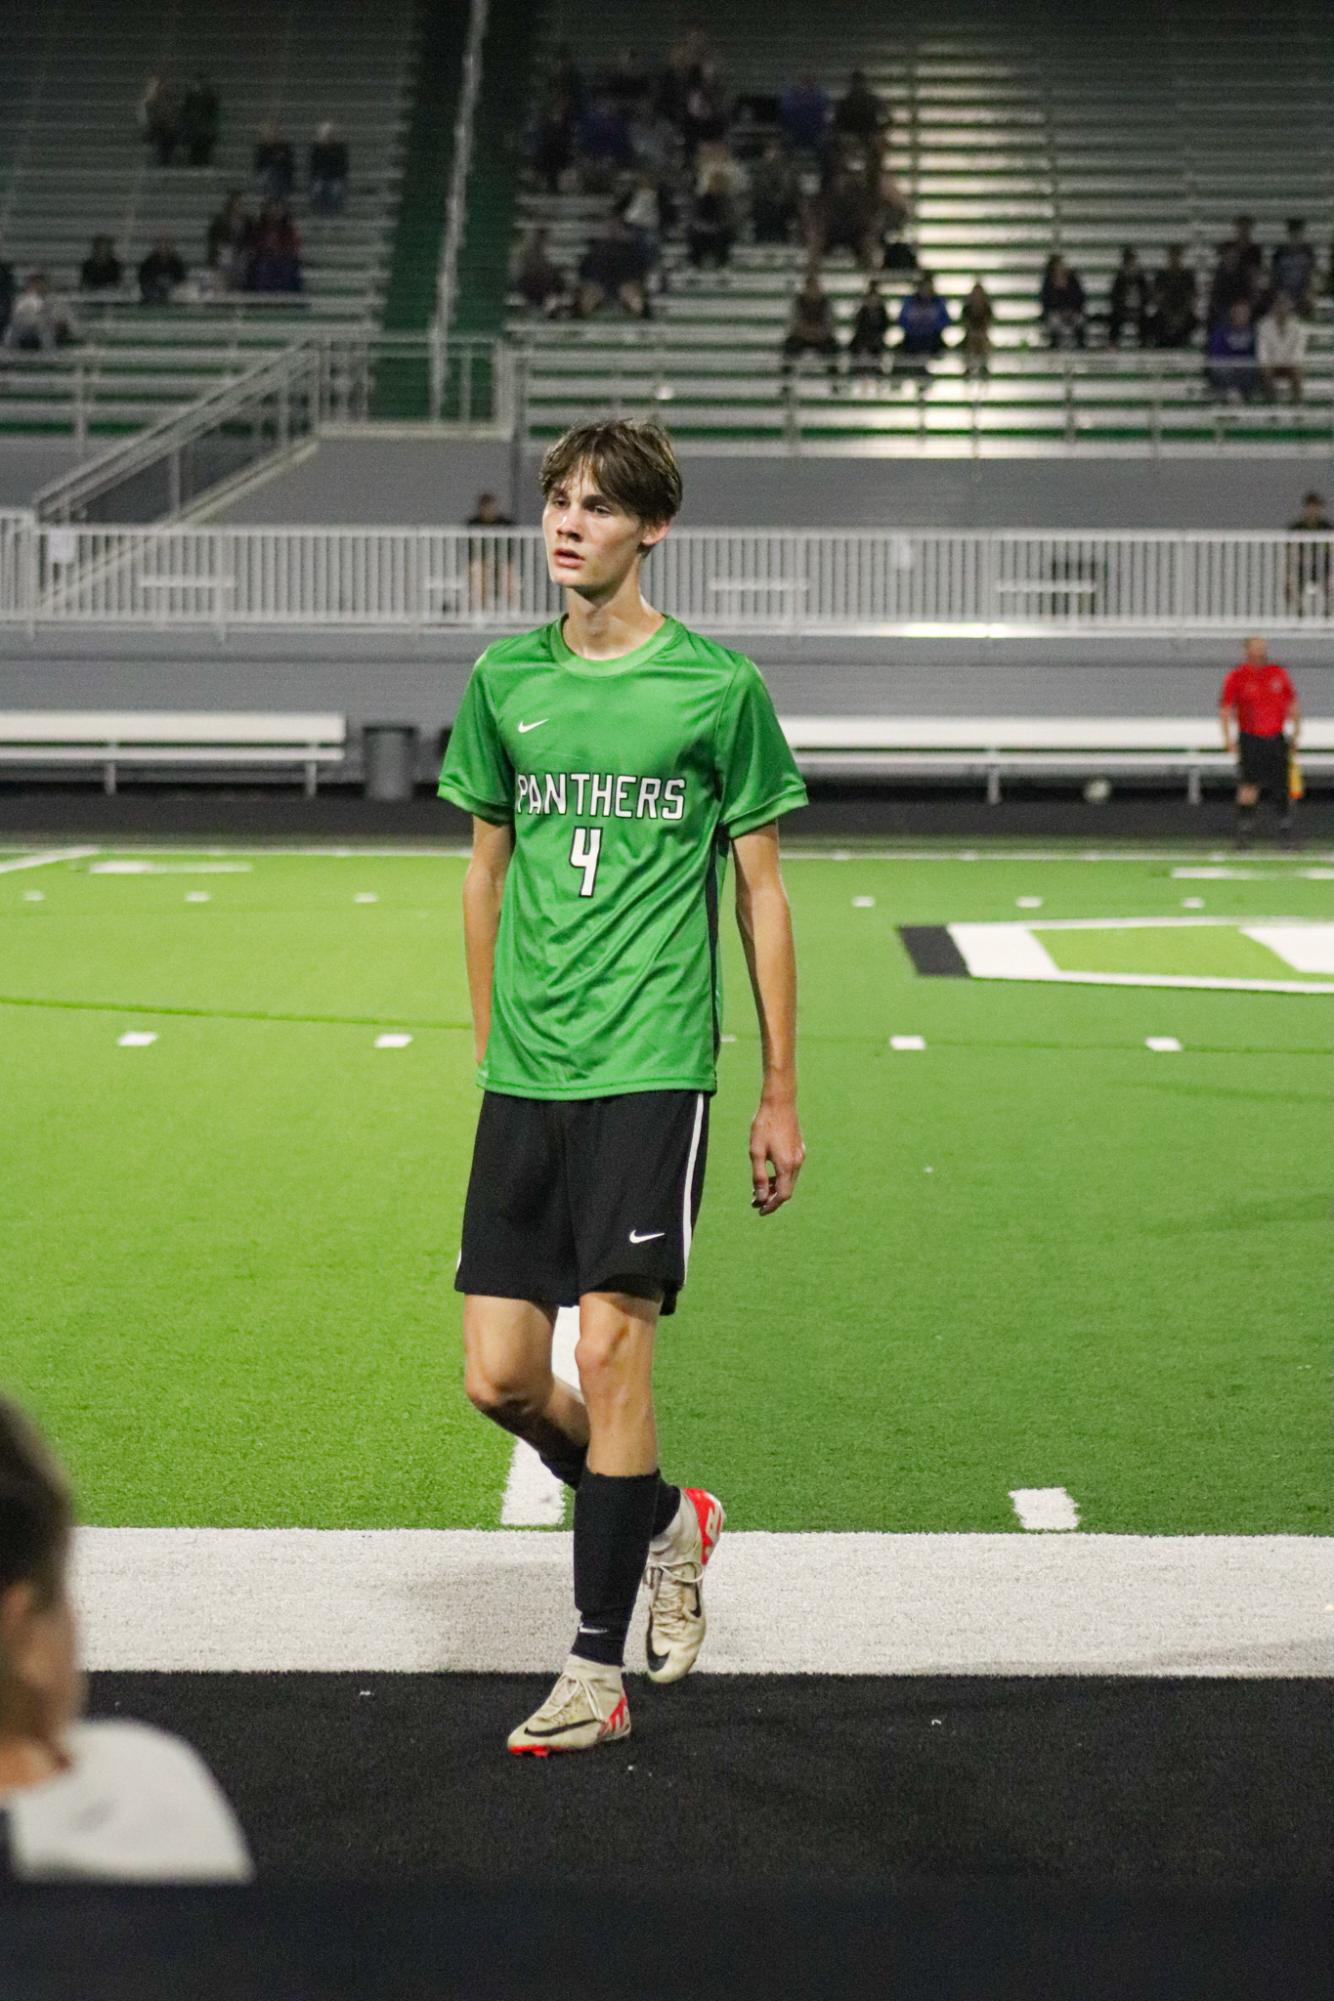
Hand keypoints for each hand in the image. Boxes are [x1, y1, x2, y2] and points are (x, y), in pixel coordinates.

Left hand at [749, 1097, 804, 1215]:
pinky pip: (792, 1170)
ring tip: (759, 1188)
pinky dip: (781, 1177)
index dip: (771, 1206)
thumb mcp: (756, 1152)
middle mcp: (797, 1163)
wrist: (780, 1102)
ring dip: (775, 1187)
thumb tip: (760, 1197)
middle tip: (755, 1201)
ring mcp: (800, 1155)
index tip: (759, 1210)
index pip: (782, 1196)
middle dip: (772, 1198)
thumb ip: (759, 1176)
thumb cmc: (764, 1125)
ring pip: (789, 1180)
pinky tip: (769, 1173)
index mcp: (787, 1166)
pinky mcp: (799, 1148)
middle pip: (787, 1190)